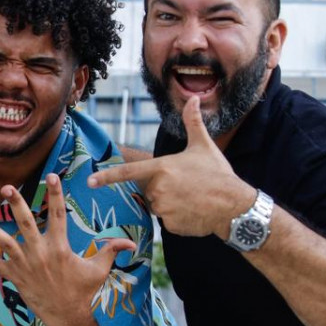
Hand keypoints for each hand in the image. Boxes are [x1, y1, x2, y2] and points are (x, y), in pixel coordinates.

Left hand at [0, 174, 135, 325]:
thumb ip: (111, 251)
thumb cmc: (84, 292)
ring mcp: (26, 265)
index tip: (50, 176)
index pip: (57, 214)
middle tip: (7, 188)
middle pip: (26, 222)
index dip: (55, 194)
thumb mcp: (99, 270)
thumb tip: (131, 242)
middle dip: (16, 204)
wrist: (69, 317)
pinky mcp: (16, 279)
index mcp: (60, 246)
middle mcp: (41, 252)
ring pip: (6, 244)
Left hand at [87, 96, 254, 237]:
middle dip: (163, 189)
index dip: (107, 176)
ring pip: (158, 206)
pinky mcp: (170, 226)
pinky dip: (178, 218)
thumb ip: (193, 123)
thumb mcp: (204, 146)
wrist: (235, 206)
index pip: (128, 172)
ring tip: (193, 198)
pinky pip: (167, 221)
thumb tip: (193, 98)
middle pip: (149, 190)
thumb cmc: (218, 175)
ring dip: (171, 203)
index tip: (90, 180)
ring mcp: (164, 209)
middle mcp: (159, 189)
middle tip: (187, 186)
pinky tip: (195, 212)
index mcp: (162, 168)